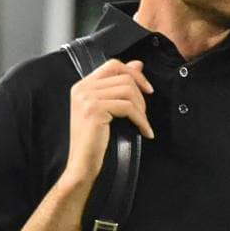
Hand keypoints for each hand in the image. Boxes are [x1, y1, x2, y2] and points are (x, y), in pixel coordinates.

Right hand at [60, 60, 155, 187]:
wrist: (82, 166)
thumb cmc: (95, 142)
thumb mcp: (108, 110)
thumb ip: (119, 86)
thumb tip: (138, 64)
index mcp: (82, 86)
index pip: (113, 65)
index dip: (134, 73)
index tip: (147, 88)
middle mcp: (82, 88)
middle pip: (123, 77)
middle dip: (140, 94)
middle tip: (143, 113)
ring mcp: (86, 98)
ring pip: (128, 91)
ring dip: (141, 109)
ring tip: (142, 123)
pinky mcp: (94, 109)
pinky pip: (128, 107)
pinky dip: (141, 120)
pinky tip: (145, 132)